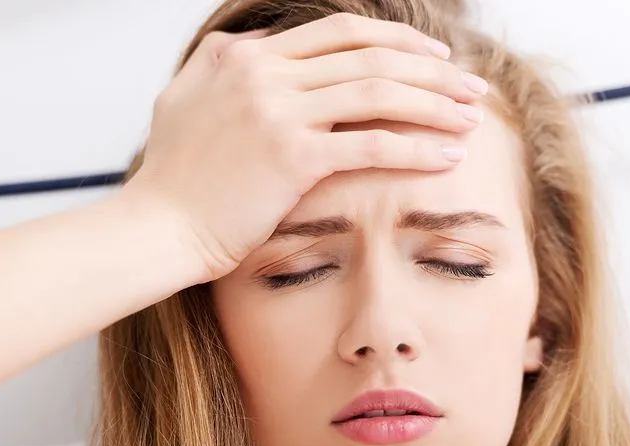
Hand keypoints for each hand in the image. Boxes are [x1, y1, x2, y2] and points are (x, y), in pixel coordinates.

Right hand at [129, 12, 489, 280]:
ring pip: (380, 94)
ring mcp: (280, 113)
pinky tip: (447, 157)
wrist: (157, 228)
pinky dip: (417, 148)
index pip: (340, 32)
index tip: (432, 58)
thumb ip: (220, 60)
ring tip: (472, 119)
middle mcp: (265, 75)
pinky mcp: (293, 159)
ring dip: (435, 104)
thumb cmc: (172, 176)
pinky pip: (373, 144)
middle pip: (371, 57)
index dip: (395, 40)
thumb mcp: (183, 97)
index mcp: (245, 57)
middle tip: (470, 88)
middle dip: (432, 71)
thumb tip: (256, 39)